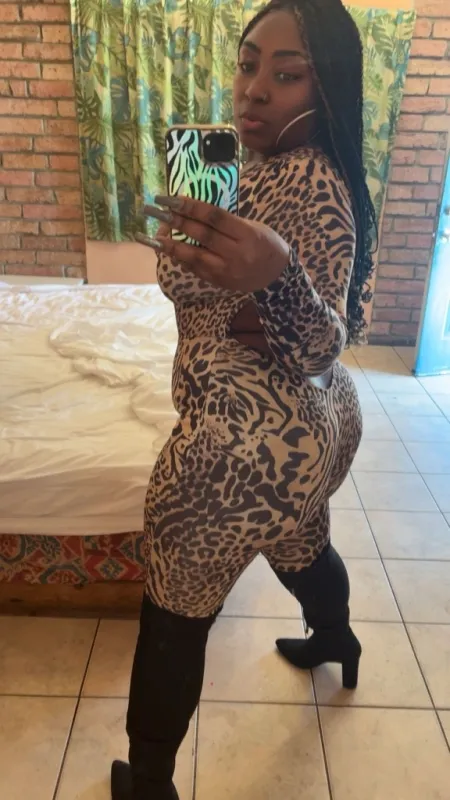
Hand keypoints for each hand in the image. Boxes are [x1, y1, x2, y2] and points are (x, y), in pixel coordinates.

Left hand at [142, 196, 289, 292]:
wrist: (277, 275)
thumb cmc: (265, 243)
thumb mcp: (252, 226)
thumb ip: (225, 222)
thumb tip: (192, 210)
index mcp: (247, 234)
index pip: (214, 217)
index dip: (190, 207)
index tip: (170, 198)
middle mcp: (236, 254)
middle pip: (201, 235)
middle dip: (176, 222)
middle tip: (156, 211)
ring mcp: (227, 271)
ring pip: (194, 256)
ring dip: (171, 245)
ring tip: (154, 236)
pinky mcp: (220, 282)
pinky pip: (196, 269)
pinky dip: (180, 258)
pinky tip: (167, 250)